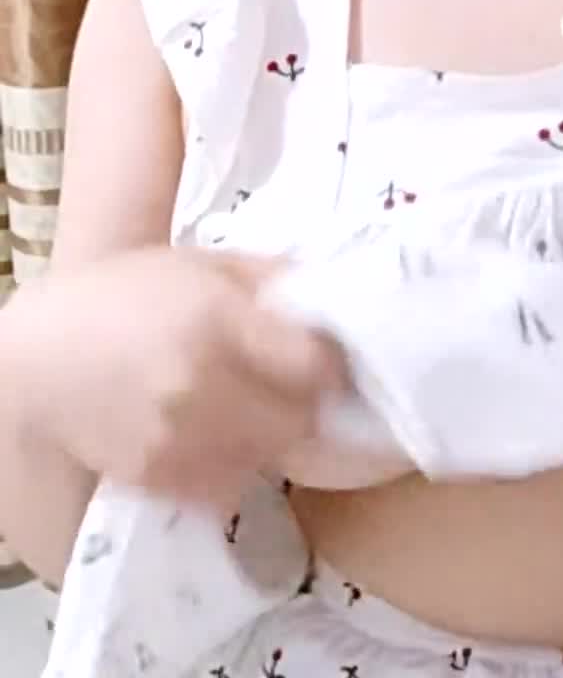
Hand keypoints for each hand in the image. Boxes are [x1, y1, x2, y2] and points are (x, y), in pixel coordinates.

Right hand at [12, 245, 348, 505]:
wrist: (42, 358)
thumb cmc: (126, 294)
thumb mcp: (202, 263)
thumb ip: (270, 277)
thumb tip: (331, 293)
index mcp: (218, 320)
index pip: (315, 366)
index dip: (330, 365)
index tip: (326, 359)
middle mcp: (202, 384)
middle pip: (300, 421)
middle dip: (306, 405)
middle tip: (292, 389)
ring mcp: (178, 439)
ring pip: (269, 460)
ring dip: (273, 439)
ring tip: (253, 411)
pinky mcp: (157, 479)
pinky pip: (228, 488)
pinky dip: (236, 468)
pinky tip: (219, 437)